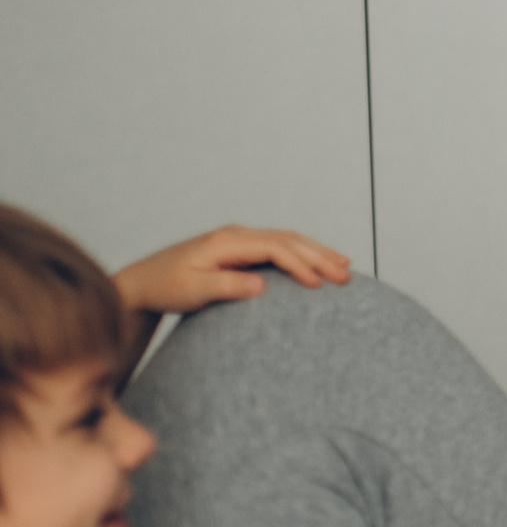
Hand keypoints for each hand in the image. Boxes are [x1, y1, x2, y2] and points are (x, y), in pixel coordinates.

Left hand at [113, 225, 352, 315]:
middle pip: (288, 239)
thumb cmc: (164, 288)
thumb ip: (226, 287)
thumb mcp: (191, 291)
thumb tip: (261, 284)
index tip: (318, 285)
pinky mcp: (240, 248)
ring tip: (344, 266)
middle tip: (346, 277)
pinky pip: (279, 245)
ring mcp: (239, 239)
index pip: (275, 248)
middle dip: (320, 256)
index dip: (300, 265)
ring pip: (288, 239)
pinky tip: (318, 261)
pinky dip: (303, 252)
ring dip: (317, 252)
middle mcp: (236, 234)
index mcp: (226, 241)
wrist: (141, 283)